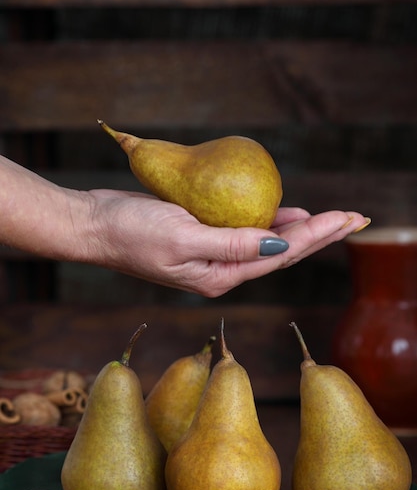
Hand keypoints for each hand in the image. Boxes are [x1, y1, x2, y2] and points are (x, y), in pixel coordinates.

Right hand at [87, 189, 369, 296]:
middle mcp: (220, 272)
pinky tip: (284, 212)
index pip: (278, 257)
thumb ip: (230, 245)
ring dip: (299, 231)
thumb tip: (278, 247)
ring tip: (331, 219)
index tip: (345, 218)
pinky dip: (268, 222)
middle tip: (355, 218)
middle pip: (280, 254)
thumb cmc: (130, 232)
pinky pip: (245, 232)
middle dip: (319, 236)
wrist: (94, 226)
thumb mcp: (182, 237)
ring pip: (266, 244)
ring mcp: (211, 257)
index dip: (315, 237)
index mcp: (219, 278)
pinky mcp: (202, 239)